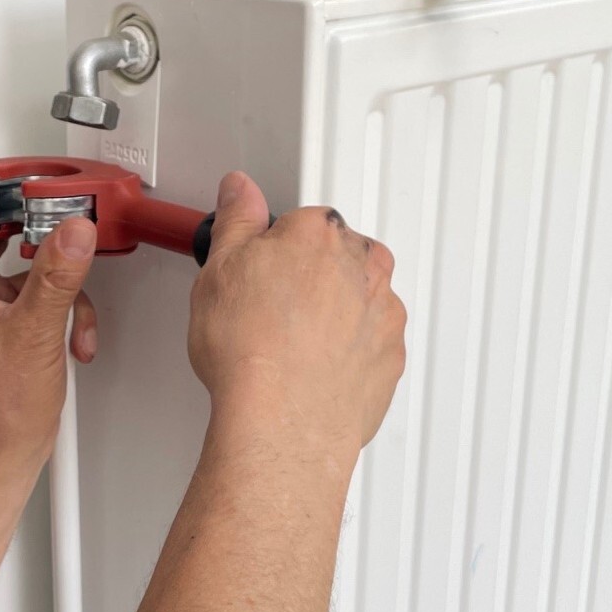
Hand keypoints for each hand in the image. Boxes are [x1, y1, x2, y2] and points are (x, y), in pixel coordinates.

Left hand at [0, 189, 99, 478]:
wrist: (8, 452)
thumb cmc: (0, 409)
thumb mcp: (34, 333)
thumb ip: (55, 278)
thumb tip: (71, 232)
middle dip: (20, 228)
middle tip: (45, 212)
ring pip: (19, 268)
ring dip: (55, 278)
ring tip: (74, 292)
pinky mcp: (12, 327)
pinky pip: (39, 296)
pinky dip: (64, 307)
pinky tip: (77, 334)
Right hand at [188, 172, 407, 458]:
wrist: (283, 421)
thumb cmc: (252, 350)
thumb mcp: (220, 268)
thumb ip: (236, 219)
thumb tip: (240, 190)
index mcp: (321, 233)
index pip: (302, 222)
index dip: (273, 250)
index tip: (257, 271)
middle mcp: (363, 266)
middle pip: (338, 256)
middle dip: (309, 276)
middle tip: (270, 309)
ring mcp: (383, 313)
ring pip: (359, 298)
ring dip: (335, 312)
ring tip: (292, 344)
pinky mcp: (391, 359)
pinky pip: (372, 344)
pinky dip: (350, 353)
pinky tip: (315, 369)